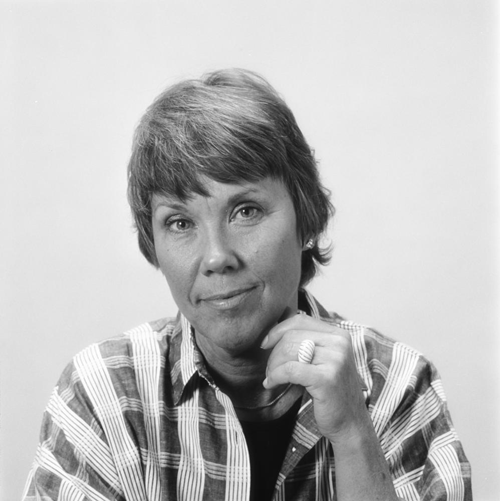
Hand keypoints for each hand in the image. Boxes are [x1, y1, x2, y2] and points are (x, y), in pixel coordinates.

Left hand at [261, 313, 370, 443]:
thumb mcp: (324, 360)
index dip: (278, 330)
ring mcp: (335, 360)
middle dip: (273, 352)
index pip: (300, 320)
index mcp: (339, 335)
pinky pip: (289, 369)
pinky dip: (275, 376)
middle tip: (269, 370)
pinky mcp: (326, 378)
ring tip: (271, 377)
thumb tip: (275, 330)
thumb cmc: (332, 392)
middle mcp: (339, 343)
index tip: (265, 344)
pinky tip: (271, 384)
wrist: (351, 424)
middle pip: (291, 336)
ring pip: (289, 351)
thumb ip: (307, 342)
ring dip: (273, 366)